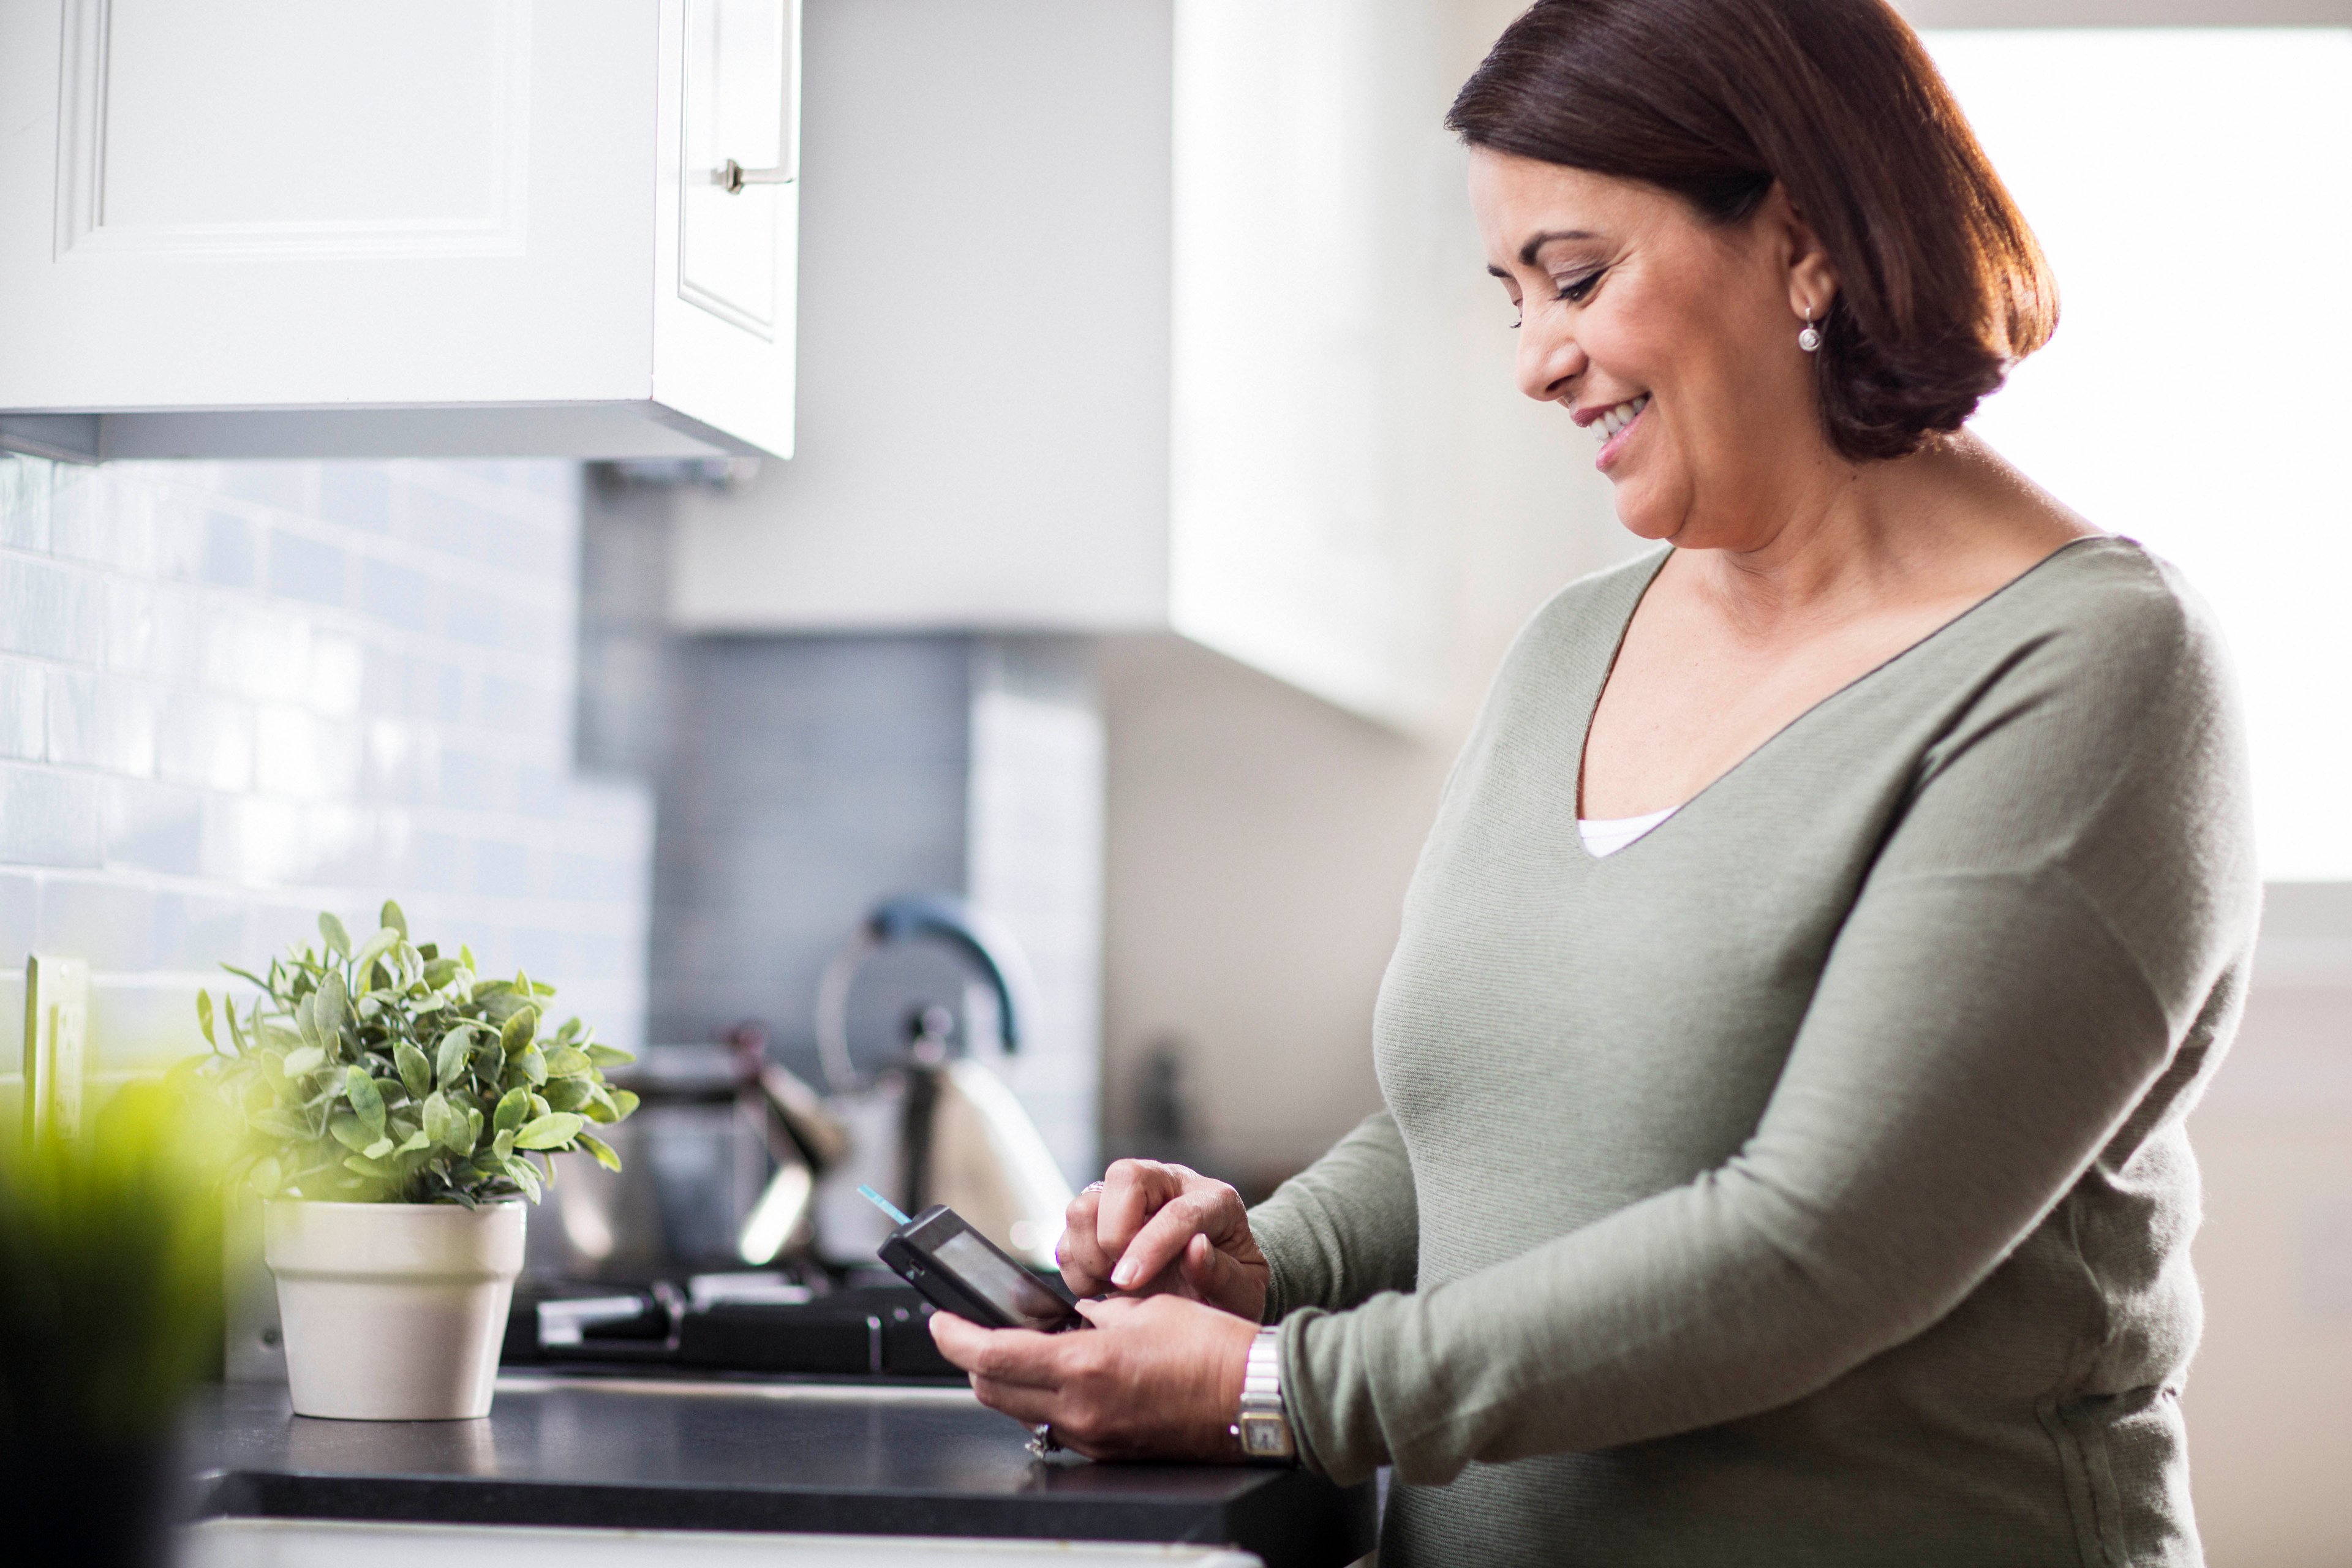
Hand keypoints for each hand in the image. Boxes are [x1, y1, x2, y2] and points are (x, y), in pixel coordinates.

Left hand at [930, 1294, 1258, 1461]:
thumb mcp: (1143, 1310)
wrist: (1255, 1397)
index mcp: (1084, 1367)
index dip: (955, 1338)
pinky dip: (1047, 1400)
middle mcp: (1081, 1410)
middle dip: (974, 1362)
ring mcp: (1095, 1436)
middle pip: (993, 1392)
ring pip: (1023, 1412)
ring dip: (1011, 1382)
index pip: (991, 1357)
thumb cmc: (1211, 1347)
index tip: (940, 1321)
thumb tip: (1069, 1317)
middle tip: (973, 1333)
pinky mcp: (1112, 1450)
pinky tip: (1065, 1376)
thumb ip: (1094, 1315)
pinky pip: (1058, 1426)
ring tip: (1023, 1350)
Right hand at [1057, 1160, 1268, 1320]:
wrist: (1211, 1287)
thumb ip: (1225, 1277)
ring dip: (1090, 1253)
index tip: (1129, 1282)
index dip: (1150, 1245)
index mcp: (1214, 1199)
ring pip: (1085, 1204)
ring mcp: (1129, 1199)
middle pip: (1124, 1177)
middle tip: (1126, 1280)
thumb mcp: (1245, 1293)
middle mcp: (1168, 1185)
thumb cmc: (1229, 1287)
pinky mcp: (1099, 1218)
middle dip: (1115, 1236)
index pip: (1177, 1210)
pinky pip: (1066, 1233)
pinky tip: (1102, 1285)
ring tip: (1114, 1284)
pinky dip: (1076, 1266)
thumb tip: (1195, 1250)